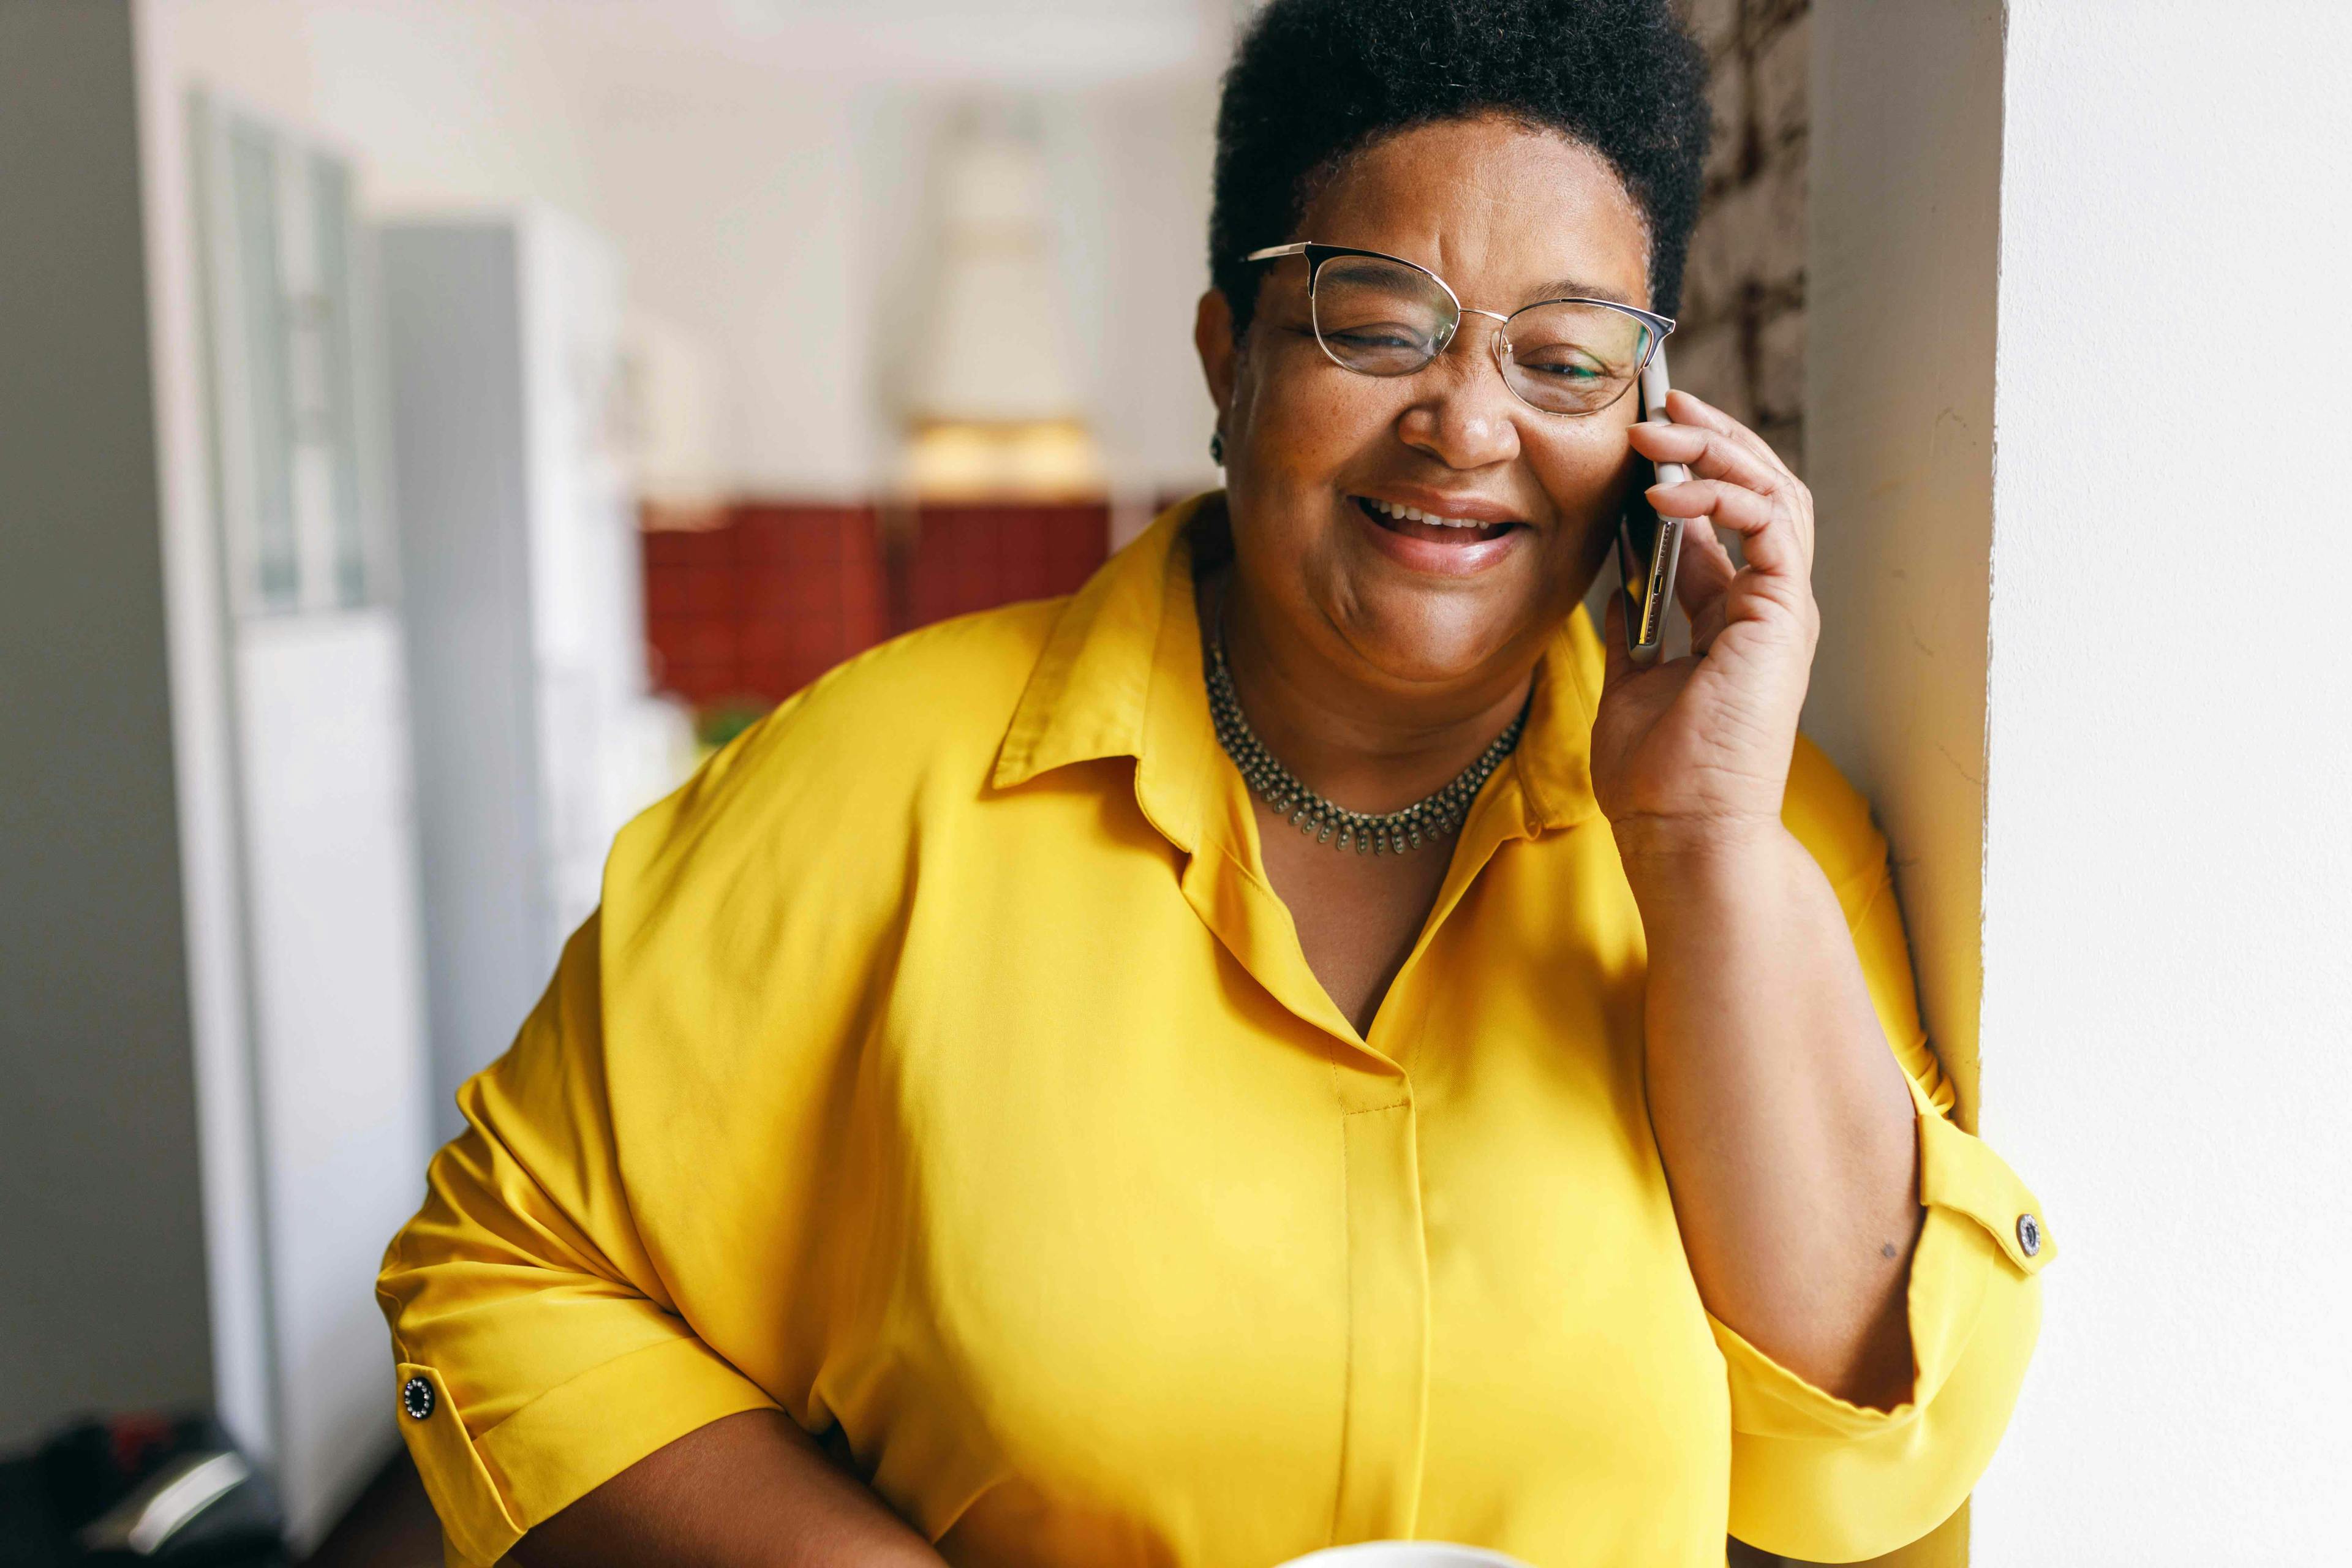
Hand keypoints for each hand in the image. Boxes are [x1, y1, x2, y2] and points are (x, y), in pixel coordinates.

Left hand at [1591, 389, 1818, 856]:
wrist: (1682, 829)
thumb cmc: (1657, 776)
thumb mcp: (1631, 679)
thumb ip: (1634, 623)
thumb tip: (1618, 575)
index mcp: (1734, 615)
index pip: (1723, 516)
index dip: (1686, 467)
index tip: (1639, 435)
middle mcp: (1766, 603)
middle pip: (1757, 488)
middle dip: (1709, 438)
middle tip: (1657, 405)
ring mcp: (1780, 607)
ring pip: (1772, 491)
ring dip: (1717, 450)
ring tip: (1660, 429)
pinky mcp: (1782, 614)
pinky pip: (1769, 523)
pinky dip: (1725, 494)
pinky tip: (1671, 492)